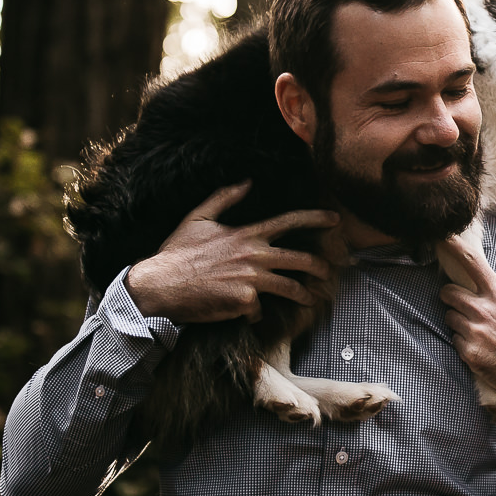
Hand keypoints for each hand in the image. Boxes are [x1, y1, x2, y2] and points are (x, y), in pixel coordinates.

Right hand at [125, 182, 338, 322]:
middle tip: (329, 271)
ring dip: (303, 294)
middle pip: (300, 260)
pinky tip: (243, 314)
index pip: (289, 222)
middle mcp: (253, 255)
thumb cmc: (177, 252)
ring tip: (310, 299)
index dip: (316, 219)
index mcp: (246, 234)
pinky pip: (258, 311)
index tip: (336, 219)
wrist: (160, 286)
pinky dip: (253, 314)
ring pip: (290, 288)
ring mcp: (251, 280)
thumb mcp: (198, 218)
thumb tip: (246, 181)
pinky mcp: (244, 302)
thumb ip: (224, 198)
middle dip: (320, 266)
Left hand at [437, 235, 495, 420]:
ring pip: (450, 318)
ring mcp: (475, 332)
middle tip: (462, 306)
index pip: (471, 263)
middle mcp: (484, 310)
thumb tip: (477, 293)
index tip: (442, 237)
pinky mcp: (470, 353)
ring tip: (482, 334)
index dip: (453, 247)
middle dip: (451, 298)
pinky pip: (455, 341)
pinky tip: (484, 351)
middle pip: (448, 292)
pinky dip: (465, 345)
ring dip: (459, 323)